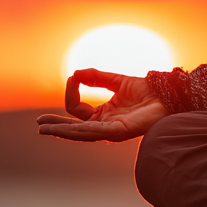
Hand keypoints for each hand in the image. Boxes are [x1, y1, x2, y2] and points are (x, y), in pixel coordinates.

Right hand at [36, 69, 167, 141]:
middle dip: (56, 126)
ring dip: (62, 131)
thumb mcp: (118, 81)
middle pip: (74, 128)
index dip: (72, 94)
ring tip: (44, 129)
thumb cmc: (148, 91)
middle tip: (39, 125)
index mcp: (103, 115)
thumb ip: (97, 78)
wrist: (167, 95)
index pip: (77, 110)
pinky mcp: (118, 132)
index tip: (73, 78)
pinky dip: (79, 130)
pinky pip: (94, 132)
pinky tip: (67, 128)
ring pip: (80, 133)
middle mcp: (104, 125)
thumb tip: (75, 73)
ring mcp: (110, 131)